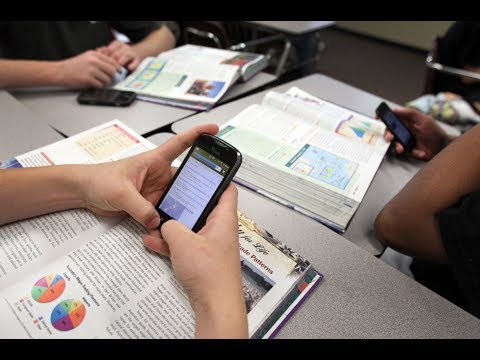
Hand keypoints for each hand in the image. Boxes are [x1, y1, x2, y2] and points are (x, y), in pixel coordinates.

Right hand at [54, 50, 121, 87]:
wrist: (59, 71)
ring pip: (107, 79)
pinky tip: (91, 83)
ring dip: (103, 82)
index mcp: (94, 54)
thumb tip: (113, 64)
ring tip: (95, 80)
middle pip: (112, 71)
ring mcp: (91, 70)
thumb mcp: (86, 57)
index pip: (112, 61)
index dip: (118, 68)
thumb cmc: (73, 66)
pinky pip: (100, 85)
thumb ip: (99, 59)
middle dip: (111, 76)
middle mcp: (94, 61)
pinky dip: (97, 86)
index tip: (120, 71)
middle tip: (107, 78)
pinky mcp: (88, 79)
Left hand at [78, 124, 218, 228]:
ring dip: (183, 206)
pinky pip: (164, 212)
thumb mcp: (120, 192)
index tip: (214, 129)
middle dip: (198, 185)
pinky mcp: (149, 205)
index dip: (198, 134)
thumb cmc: (98, 179)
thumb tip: (157, 220)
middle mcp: (158, 175)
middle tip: (212, 194)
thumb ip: (139, 207)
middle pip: (185, 178)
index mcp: (154, 160)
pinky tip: (173, 228)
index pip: (180, 143)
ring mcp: (155, 190)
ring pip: (177, 198)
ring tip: (193, 216)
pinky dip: (169, 220)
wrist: (83, 192)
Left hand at [98, 40, 140, 71]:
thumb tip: (96, 51)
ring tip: (117, 71)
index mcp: (117, 44)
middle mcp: (125, 47)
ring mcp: (132, 53)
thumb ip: (105, 51)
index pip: (109, 50)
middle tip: (107, 70)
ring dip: (121, 63)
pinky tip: (129, 68)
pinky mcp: (138, 59)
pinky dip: (133, 65)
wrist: (139, 52)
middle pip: (116, 54)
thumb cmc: (122, 54)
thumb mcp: (113, 51)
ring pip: (126, 56)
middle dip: (112, 62)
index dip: (104, 57)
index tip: (101, 65)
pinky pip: (135, 62)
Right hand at [143, 184, 247, 337]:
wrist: (215, 304)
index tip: (202, 169)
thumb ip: (171, 227)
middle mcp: (219, 229)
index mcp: (223, 219)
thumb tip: (165, 224)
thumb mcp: (183, 242)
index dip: (217, 177)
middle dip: (182, 203)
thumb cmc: (210, 273)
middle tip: (168, 195)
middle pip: (202, 207)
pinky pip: (184, 244)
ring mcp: (210, 244)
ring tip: (153, 222)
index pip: (227, 189)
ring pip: (189, 227)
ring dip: (171, 225)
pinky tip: (152, 242)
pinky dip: (170, 243)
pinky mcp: (201, 258)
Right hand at [384, 107, 452, 159]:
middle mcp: (404, 130)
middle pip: (389, 130)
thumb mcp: (423, 119)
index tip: (377, 118)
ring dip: (394, 144)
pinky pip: (397, 150)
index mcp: (407, 121)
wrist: (441, 148)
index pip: (392, 118)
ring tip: (400, 147)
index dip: (384, 117)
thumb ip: (410, 113)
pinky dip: (399, 150)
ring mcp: (404, 140)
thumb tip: (396, 109)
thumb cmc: (434, 132)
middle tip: (389, 137)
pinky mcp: (405, 149)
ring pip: (392, 141)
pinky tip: (404, 150)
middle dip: (387, 133)